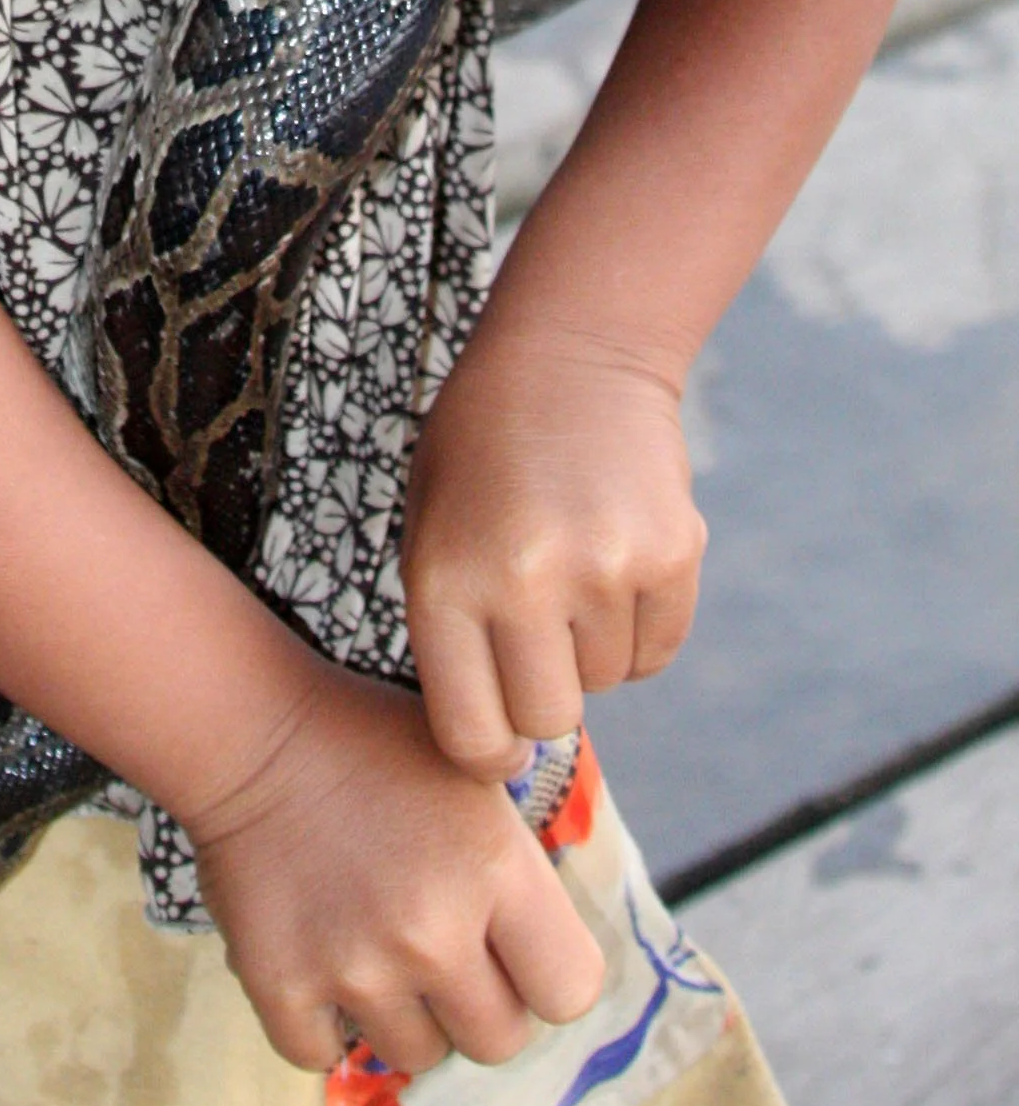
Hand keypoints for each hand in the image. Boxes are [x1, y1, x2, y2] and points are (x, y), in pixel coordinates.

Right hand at [190, 661, 605, 1078]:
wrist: (251, 730)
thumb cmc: (369, 742)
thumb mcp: (470, 771)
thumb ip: (519, 862)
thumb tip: (547, 940)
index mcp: (493, 867)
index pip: (569, 989)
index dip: (544, 973)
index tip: (511, 946)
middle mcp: (432, 930)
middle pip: (499, 1041)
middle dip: (479, 1003)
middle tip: (441, 951)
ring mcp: (355, 966)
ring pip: (417, 1055)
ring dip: (403, 1014)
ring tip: (375, 944)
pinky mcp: (282, 985)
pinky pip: (323, 1054)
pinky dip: (321, 1022)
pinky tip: (319, 958)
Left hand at [403, 322, 704, 776]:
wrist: (570, 354)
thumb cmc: (481, 452)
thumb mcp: (431, 530)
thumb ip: (453, 634)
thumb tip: (498, 745)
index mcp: (445, 579)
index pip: (469, 734)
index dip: (486, 751)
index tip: (495, 738)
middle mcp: (525, 580)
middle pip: (547, 720)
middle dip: (541, 694)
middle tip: (533, 632)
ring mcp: (606, 567)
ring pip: (607, 681)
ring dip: (589, 645)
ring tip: (568, 562)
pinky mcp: (673, 555)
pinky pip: (657, 650)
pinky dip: (637, 626)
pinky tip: (612, 557)